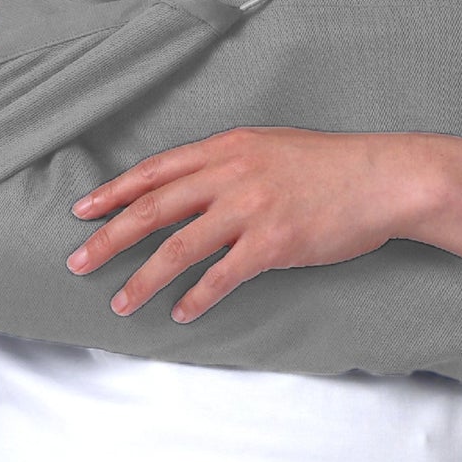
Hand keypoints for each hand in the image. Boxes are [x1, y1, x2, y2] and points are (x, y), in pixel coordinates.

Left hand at [65, 126, 441, 322]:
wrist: (384, 178)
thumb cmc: (332, 166)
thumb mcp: (271, 148)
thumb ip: (230, 165)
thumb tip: (195, 192)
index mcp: (227, 147)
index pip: (155, 171)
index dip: (114, 192)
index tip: (82, 211)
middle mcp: (231, 174)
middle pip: (152, 209)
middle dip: (108, 238)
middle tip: (77, 263)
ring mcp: (251, 209)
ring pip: (178, 247)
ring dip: (143, 279)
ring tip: (120, 303)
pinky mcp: (274, 243)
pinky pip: (222, 276)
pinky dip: (197, 297)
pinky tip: (180, 313)